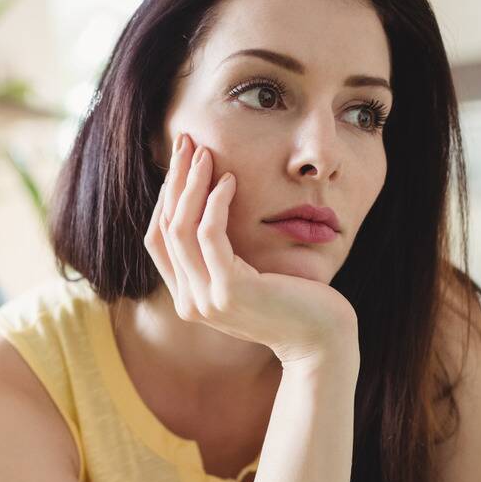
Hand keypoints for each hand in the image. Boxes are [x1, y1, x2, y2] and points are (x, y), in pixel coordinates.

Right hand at [143, 134, 359, 366]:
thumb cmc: (293, 302)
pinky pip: (210, 234)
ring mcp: (205, 299)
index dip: (165, 196)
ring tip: (207, 153)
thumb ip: (222, 255)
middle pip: (164, 227)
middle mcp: (189, 302)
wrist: (322, 339)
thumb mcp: (247, 277)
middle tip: (186, 142)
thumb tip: (209, 203)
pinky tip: (230, 180)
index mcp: (188, 297)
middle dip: (173, 180)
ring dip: (191, 184)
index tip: (181, 161)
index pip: (158, 238)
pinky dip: (216, 202)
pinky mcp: (229, 291)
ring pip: (181, 227)